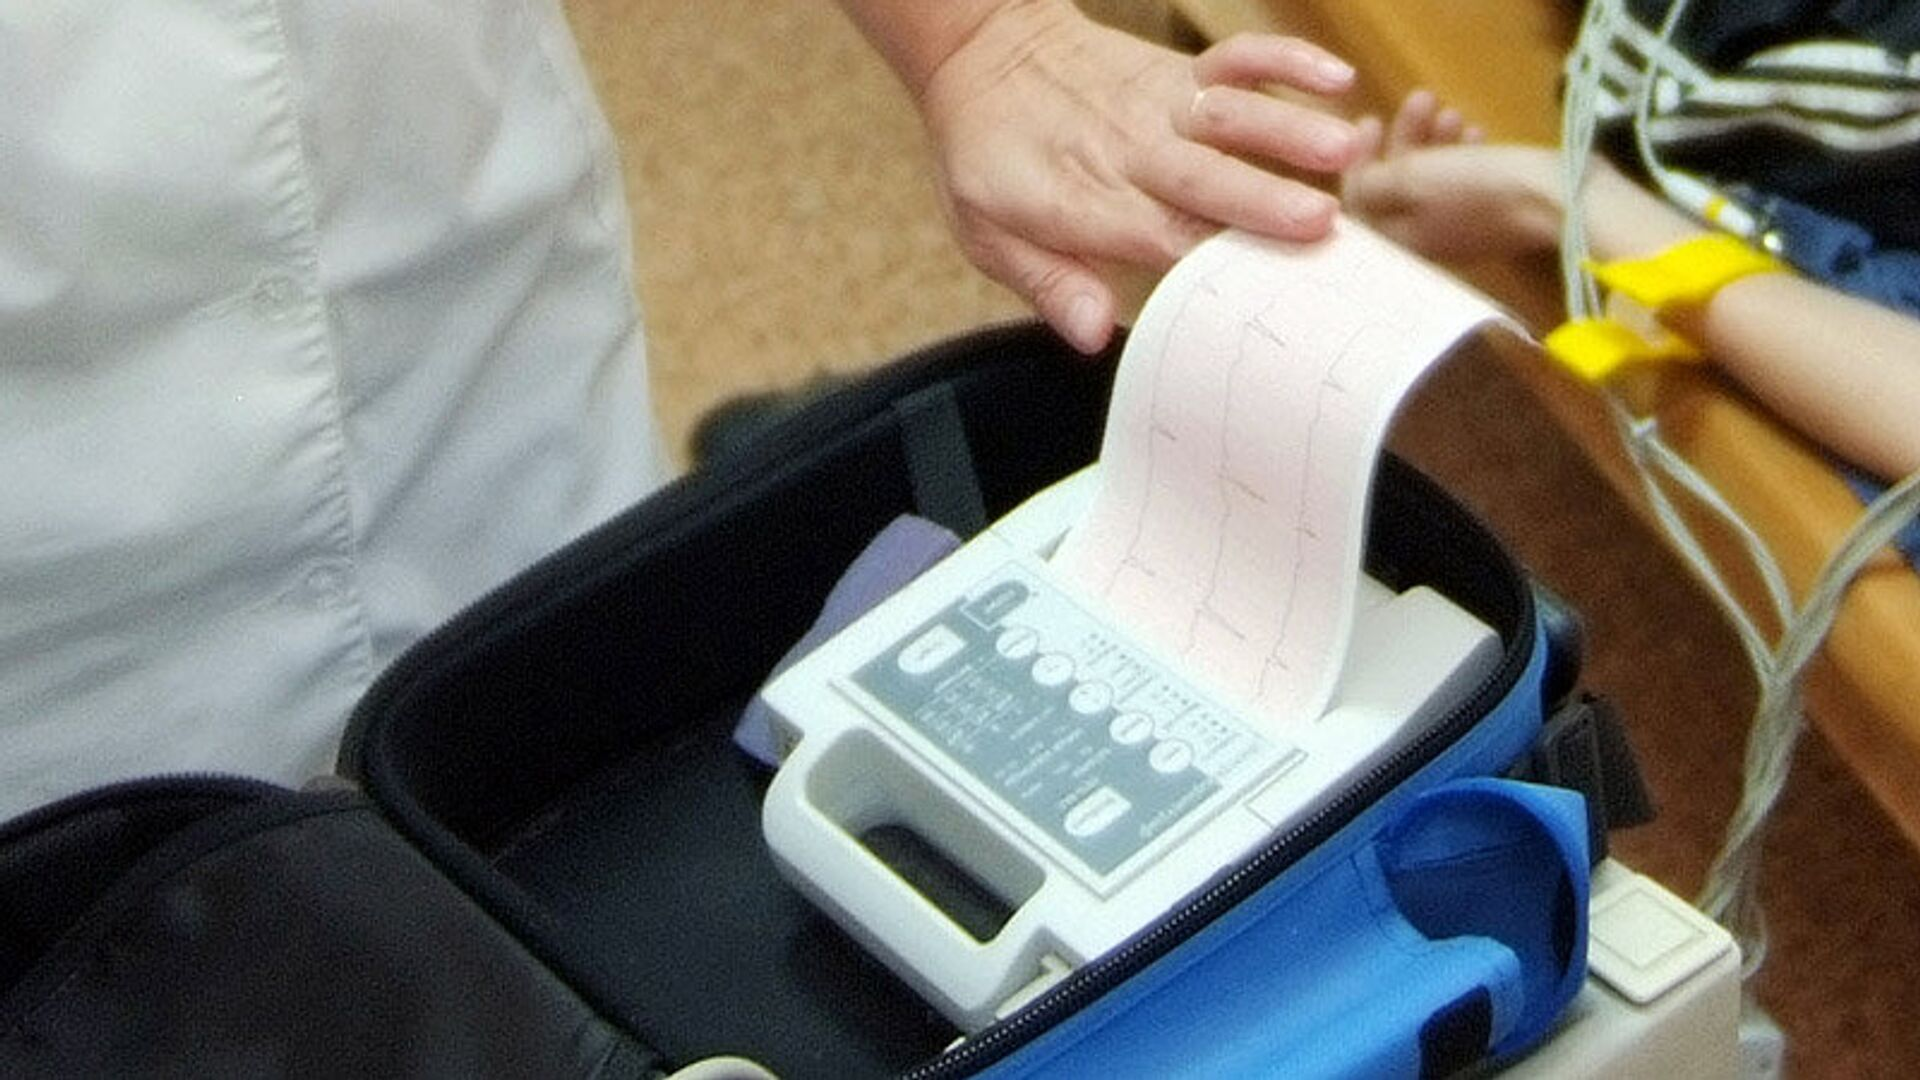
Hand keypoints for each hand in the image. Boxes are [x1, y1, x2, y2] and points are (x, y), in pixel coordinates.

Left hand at [912, 2, 1364, 352]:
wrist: (981, 55)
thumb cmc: (988, 156)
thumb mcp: (986, 233)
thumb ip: (1047, 282)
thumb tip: (1092, 334)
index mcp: (1086, 203)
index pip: (1157, 238)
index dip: (1208, 263)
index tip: (1262, 293)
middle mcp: (1130, 153)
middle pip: (1202, 179)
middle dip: (1261, 201)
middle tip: (1319, 226)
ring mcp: (1159, 107)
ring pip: (1229, 115)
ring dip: (1287, 130)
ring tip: (1345, 150)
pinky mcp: (1178, 73)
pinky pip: (1235, 59)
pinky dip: (1284, 61)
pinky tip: (1336, 78)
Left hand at [1342, 90, 1565, 261]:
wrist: (1558, 202)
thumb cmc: (1477, 189)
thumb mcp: (1411, 180)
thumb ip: (1372, 185)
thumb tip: (1352, 189)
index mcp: (1398, 246)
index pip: (1360, 207)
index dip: (1359, 161)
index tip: (1370, 121)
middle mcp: (1425, 247)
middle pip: (1396, 190)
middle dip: (1403, 141)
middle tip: (1419, 102)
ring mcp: (1460, 234)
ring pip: (1431, 183)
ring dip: (1434, 140)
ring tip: (1450, 111)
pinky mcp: (1492, 220)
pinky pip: (1463, 185)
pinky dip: (1462, 155)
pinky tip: (1476, 131)